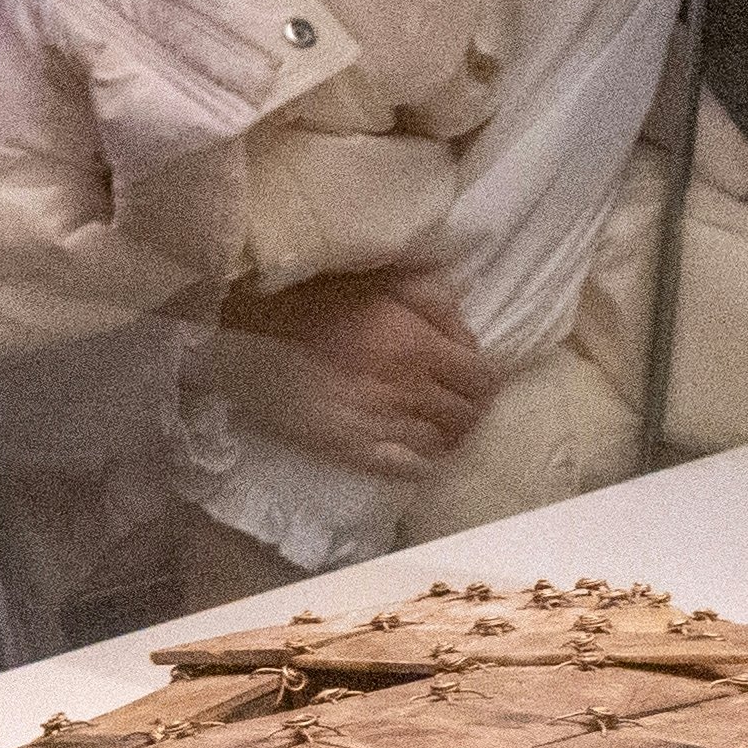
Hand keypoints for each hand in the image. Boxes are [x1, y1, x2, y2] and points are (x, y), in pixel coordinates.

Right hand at [213, 265, 494, 476]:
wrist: (263, 323)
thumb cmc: (329, 294)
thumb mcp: (394, 279)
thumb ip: (441, 304)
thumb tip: (468, 338)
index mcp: (422, 347)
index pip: (483, 380)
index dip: (484, 381)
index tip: (473, 378)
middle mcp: (408, 391)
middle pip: (465, 416)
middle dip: (468, 410)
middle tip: (456, 404)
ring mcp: (380, 424)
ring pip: (439, 444)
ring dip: (444, 436)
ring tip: (435, 428)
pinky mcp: (351, 448)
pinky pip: (404, 468)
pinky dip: (418, 463)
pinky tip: (415, 453)